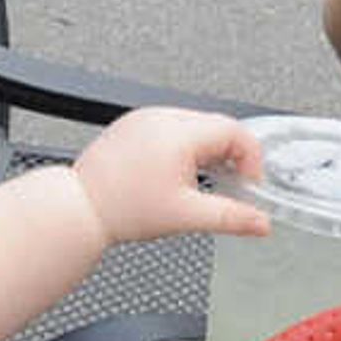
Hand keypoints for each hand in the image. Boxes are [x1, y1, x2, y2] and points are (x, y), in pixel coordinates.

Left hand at [70, 106, 269, 245]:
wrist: (80, 208)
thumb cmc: (121, 209)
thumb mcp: (187, 217)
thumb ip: (231, 218)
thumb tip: (261, 223)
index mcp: (179, 133)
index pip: (236, 132)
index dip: (251, 160)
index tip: (248, 185)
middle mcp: (162, 117)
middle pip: (218, 126)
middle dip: (231, 156)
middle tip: (230, 186)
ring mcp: (146, 118)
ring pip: (196, 125)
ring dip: (208, 150)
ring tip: (201, 182)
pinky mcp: (134, 124)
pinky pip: (173, 127)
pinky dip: (185, 146)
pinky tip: (177, 173)